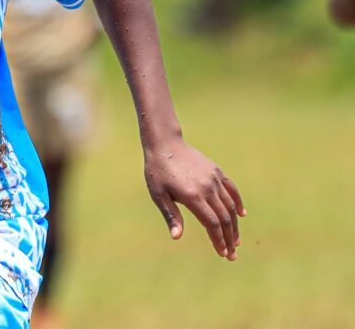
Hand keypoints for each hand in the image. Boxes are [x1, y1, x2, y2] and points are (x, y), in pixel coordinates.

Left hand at [144, 138, 245, 259]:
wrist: (165, 144)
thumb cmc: (158, 171)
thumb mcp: (158, 194)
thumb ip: (171, 215)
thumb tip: (177, 237)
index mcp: (193, 196)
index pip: (212, 223)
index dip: (218, 240)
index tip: (222, 254)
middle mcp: (207, 188)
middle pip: (224, 218)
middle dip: (229, 238)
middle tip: (231, 255)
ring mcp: (214, 179)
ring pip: (230, 206)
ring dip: (234, 225)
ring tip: (236, 241)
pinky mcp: (217, 171)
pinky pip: (232, 189)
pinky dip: (238, 203)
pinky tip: (241, 215)